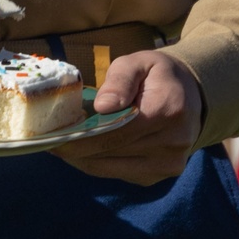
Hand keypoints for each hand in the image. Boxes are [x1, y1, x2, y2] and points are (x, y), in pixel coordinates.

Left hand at [53, 50, 202, 184]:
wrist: (190, 95)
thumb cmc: (157, 75)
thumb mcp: (138, 62)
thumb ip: (120, 80)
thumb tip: (102, 106)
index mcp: (168, 110)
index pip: (118, 131)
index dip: (82, 136)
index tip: (54, 135)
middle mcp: (173, 143)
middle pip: (112, 152)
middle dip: (76, 148)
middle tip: (47, 140)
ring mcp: (168, 164)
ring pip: (112, 168)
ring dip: (82, 159)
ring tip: (60, 146)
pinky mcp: (159, 176)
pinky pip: (119, 174)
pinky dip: (98, 163)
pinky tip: (82, 151)